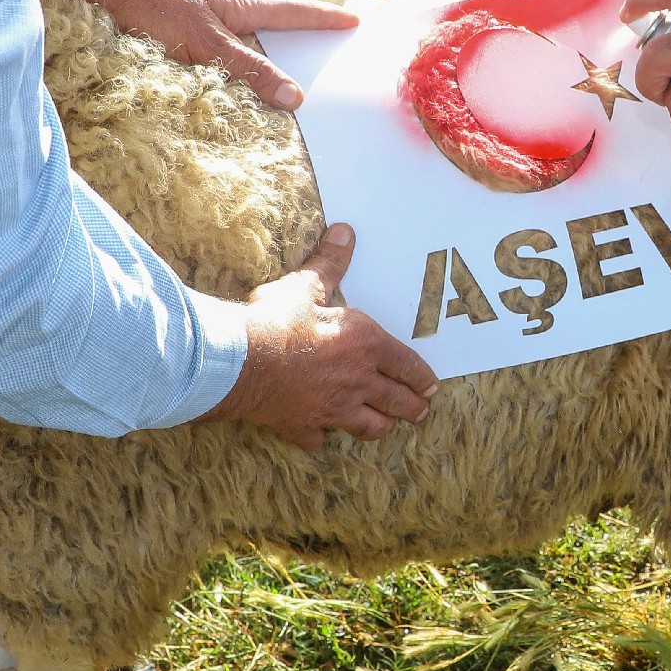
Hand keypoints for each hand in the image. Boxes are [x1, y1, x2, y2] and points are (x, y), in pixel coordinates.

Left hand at [97, 0, 353, 110]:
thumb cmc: (156, 7)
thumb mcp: (208, 44)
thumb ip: (250, 71)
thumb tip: (296, 97)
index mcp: (242, 6)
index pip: (294, 13)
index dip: (324, 18)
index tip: (353, 19)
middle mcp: (227, 11)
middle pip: (273, 29)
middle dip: (299, 41)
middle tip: (327, 53)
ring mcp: (204, 21)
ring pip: (245, 44)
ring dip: (263, 60)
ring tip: (281, 78)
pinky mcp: (181, 33)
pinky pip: (220, 54)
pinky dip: (234, 68)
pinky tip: (231, 84)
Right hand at [208, 224, 439, 451]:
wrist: (239, 360)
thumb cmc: (276, 320)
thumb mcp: (306, 285)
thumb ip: (330, 262)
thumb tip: (346, 231)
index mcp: (364, 344)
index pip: (406, 364)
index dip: (422, 376)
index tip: (431, 386)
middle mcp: (357, 380)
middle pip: (396, 401)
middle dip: (413, 407)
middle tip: (421, 411)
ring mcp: (332, 408)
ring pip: (369, 427)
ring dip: (381, 426)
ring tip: (387, 426)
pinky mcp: (303, 426)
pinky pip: (320, 439)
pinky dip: (322, 437)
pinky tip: (321, 435)